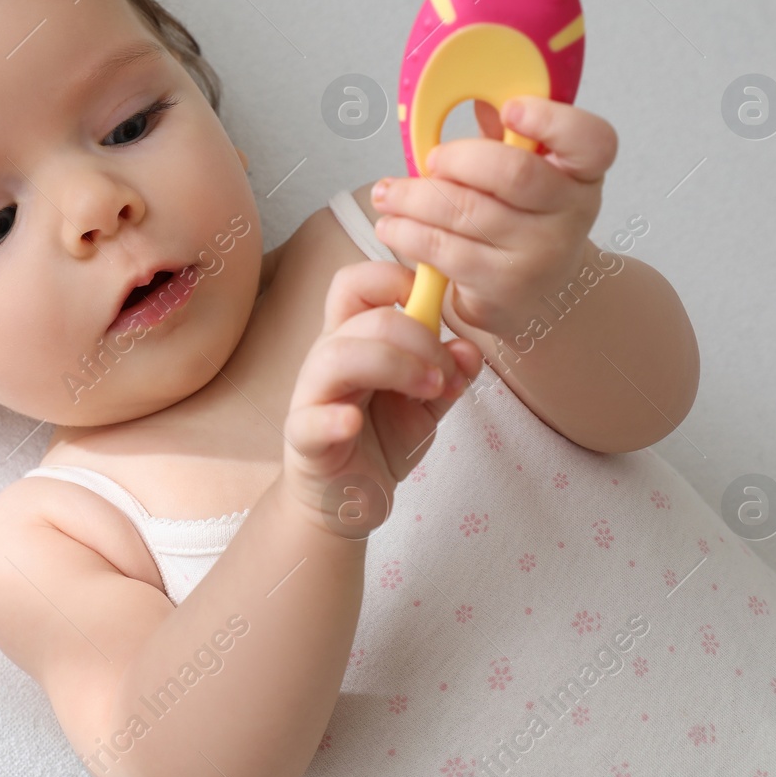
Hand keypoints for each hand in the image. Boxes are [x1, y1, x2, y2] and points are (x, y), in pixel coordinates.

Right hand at [281, 261, 481, 538]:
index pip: (357, 284)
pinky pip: (309, 419)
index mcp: (355, 338)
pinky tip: (355, 423)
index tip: (435, 304)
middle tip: (447, 373)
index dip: (395, 277)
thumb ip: (450, 374)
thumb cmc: (380, 439)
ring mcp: (312, 396)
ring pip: (337, 356)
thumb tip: (470, 349)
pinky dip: (333, 417)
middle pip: (363, 317)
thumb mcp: (427, 403)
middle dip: (419, 337)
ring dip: (393, 365)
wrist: (347, 499)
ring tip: (430, 391)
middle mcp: (328, 358)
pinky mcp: (305, 439)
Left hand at [370, 96, 616, 336]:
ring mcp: (542, 254)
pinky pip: (446, 251)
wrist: (530, 293)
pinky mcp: (506, 287)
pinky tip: (392, 225)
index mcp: (582, 171)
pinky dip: (409, 233)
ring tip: (386, 194)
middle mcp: (573, 213)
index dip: (550, 120)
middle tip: (428, 160)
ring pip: (467, 212)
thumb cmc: (519, 216)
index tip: (510, 108)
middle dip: (456, 159)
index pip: (591, 140)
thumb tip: (469, 87)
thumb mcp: (523, 169)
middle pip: (513, 173)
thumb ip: (502, 131)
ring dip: (414, 198)